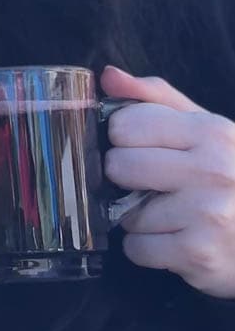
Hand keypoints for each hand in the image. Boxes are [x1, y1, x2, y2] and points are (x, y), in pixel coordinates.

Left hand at [102, 65, 234, 297]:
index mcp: (210, 132)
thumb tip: (108, 76)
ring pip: (125, 213)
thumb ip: (154, 99)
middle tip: (152, 184)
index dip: (123, 138)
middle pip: (119, 166)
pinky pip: (136, 248)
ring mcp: (207, 214)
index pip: (126, 125)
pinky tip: (174, 241)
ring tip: (171, 215)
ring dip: (139, 218)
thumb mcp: (203, 128)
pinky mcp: (198, 255)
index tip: (140, 148)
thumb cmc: (228, 175)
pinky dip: (147, 249)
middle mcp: (212, 170)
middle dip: (126, 178)